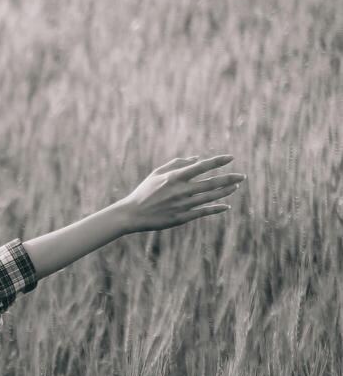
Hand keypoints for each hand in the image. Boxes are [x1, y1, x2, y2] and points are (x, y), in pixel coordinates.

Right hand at [114, 154, 245, 233]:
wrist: (132, 214)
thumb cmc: (145, 191)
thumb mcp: (157, 173)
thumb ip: (177, 163)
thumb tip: (197, 158)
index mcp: (175, 177)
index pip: (201, 167)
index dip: (218, 161)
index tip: (231, 158)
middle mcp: (181, 191)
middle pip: (212, 183)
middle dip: (229, 179)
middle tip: (242, 176)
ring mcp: (182, 205)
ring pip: (210, 197)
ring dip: (225, 192)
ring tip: (235, 187)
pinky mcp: (182, 218)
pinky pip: (204, 212)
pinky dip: (216, 209)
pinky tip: (226, 206)